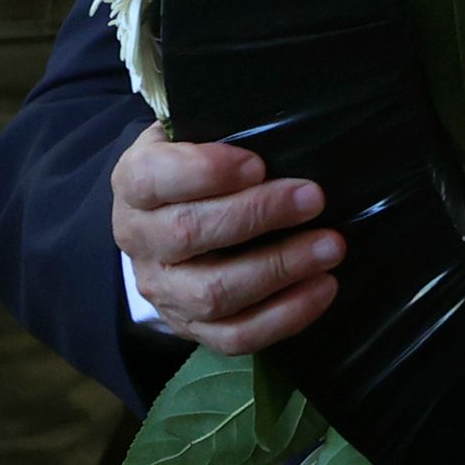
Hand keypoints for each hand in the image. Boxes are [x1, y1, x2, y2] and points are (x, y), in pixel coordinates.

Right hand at [114, 127, 336, 355]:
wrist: (159, 229)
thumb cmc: (190, 172)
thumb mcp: (186, 137)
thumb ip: (215, 129)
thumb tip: (276, 128)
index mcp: (133, 185)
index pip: (154, 178)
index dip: (205, 171)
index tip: (257, 164)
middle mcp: (140, 241)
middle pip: (190, 234)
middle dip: (258, 215)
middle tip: (313, 198)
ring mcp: (164, 292)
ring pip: (215, 292)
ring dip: (280, 268)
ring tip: (331, 245)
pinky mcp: (193, 329)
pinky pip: (237, 336)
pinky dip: (286, 315)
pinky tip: (324, 288)